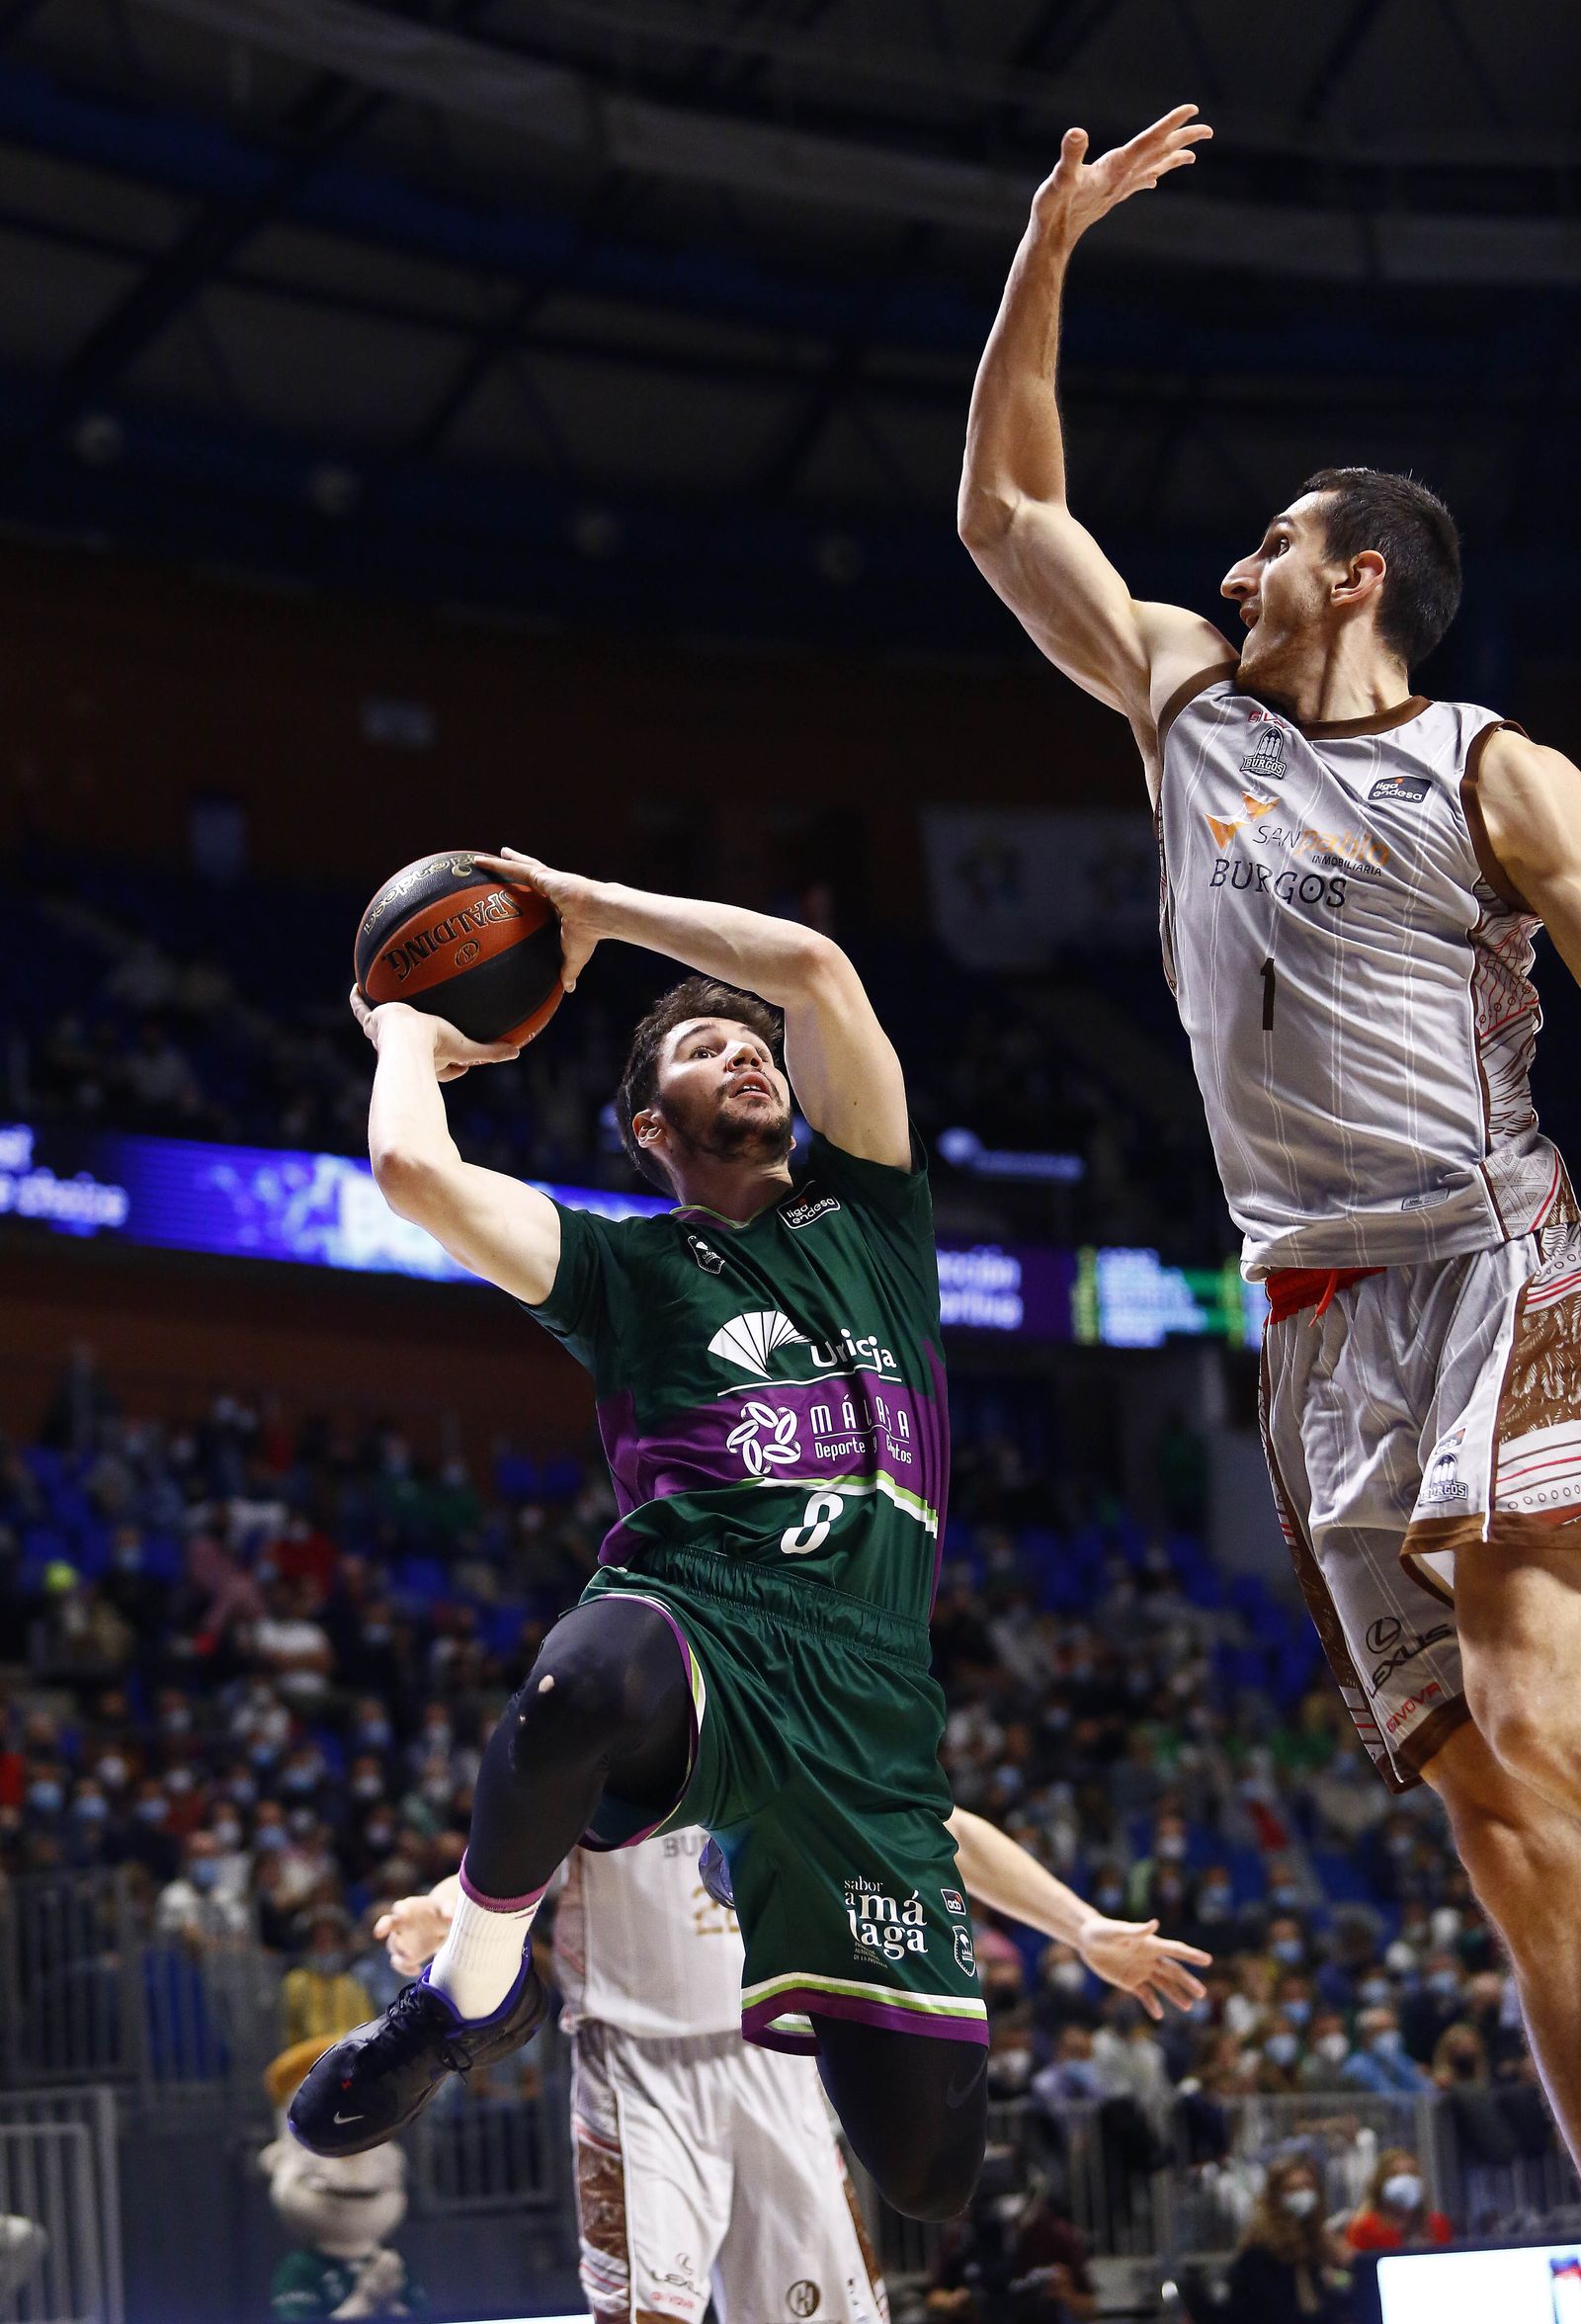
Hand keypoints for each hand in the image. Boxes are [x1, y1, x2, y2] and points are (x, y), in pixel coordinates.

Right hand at [348, 987, 520, 1084]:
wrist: (406, 1040)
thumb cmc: (436, 1047)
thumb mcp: (468, 1048)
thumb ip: (492, 1052)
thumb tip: (517, 1051)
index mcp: (428, 1061)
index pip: (443, 1066)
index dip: (454, 1065)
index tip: (465, 1061)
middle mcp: (404, 1050)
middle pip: (413, 1046)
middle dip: (420, 1040)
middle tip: (427, 1027)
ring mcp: (385, 1036)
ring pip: (384, 1028)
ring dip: (387, 1018)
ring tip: (390, 1006)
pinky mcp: (373, 1021)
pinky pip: (360, 1009)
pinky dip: (358, 999)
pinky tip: (357, 986)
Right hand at [373, 1891, 453, 1975]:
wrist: (442, 1925)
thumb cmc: (442, 1912)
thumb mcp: (448, 1908)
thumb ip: (448, 1910)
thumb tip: (450, 1917)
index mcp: (410, 1907)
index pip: (400, 1907)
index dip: (399, 1910)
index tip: (401, 1914)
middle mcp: (400, 1922)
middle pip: (386, 1924)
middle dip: (383, 1929)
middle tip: (387, 1937)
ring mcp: (401, 1939)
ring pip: (392, 1947)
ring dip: (399, 1954)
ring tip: (411, 1959)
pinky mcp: (405, 1954)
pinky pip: (399, 1962)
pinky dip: (405, 1968)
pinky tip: (417, 1970)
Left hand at [471, 847, 604, 991]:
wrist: (597, 915)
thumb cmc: (589, 933)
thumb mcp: (574, 955)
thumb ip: (567, 970)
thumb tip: (568, 989)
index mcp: (560, 903)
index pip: (542, 895)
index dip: (532, 892)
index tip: (522, 892)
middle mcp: (553, 888)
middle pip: (529, 874)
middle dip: (518, 867)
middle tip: (503, 860)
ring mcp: (547, 880)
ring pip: (520, 868)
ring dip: (503, 862)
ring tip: (486, 858)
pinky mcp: (541, 875)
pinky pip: (514, 869)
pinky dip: (497, 865)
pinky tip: (481, 862)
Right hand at [1031, 104, 1210, 250]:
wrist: (1051, 241)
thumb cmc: (1052, 209)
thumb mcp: (1058, 179)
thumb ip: (1070, 156)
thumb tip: (1077, 133)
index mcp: (1115, 168)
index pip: (1148, 141)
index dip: (1170, 124)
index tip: (1192, 110)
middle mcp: (1122, 178)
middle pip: (1158, 154)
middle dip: (1183, 140)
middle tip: (1208, 131)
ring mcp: (1118, 190)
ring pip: (1152, 169)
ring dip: (1172, 159)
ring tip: (1192, 155)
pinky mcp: (1109, 197)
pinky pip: (1137, 184)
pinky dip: (1151, 176)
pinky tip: (1155, 178)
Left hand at [1075, 1913, 1210, 2019]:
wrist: (1087, 1940)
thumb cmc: (1103, 1931)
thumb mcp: (1118, 1931)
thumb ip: (1136, 1930)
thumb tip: (1155, 1924)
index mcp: (1150, 1945)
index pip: (1175, 1950)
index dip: (1191, 1955)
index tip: (1208, 1960)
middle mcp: (1149, 1959)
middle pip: (1172, 1972)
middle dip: (1187, 1982)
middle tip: (1202, 1993)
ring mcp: (1141, 1971)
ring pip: (1162, 1985)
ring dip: (1175, 1995)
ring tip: (1188, 2007)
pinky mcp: (1130, 1981)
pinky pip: (1144, 1994)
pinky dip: (1151, 2004)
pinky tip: (1158, 2014)